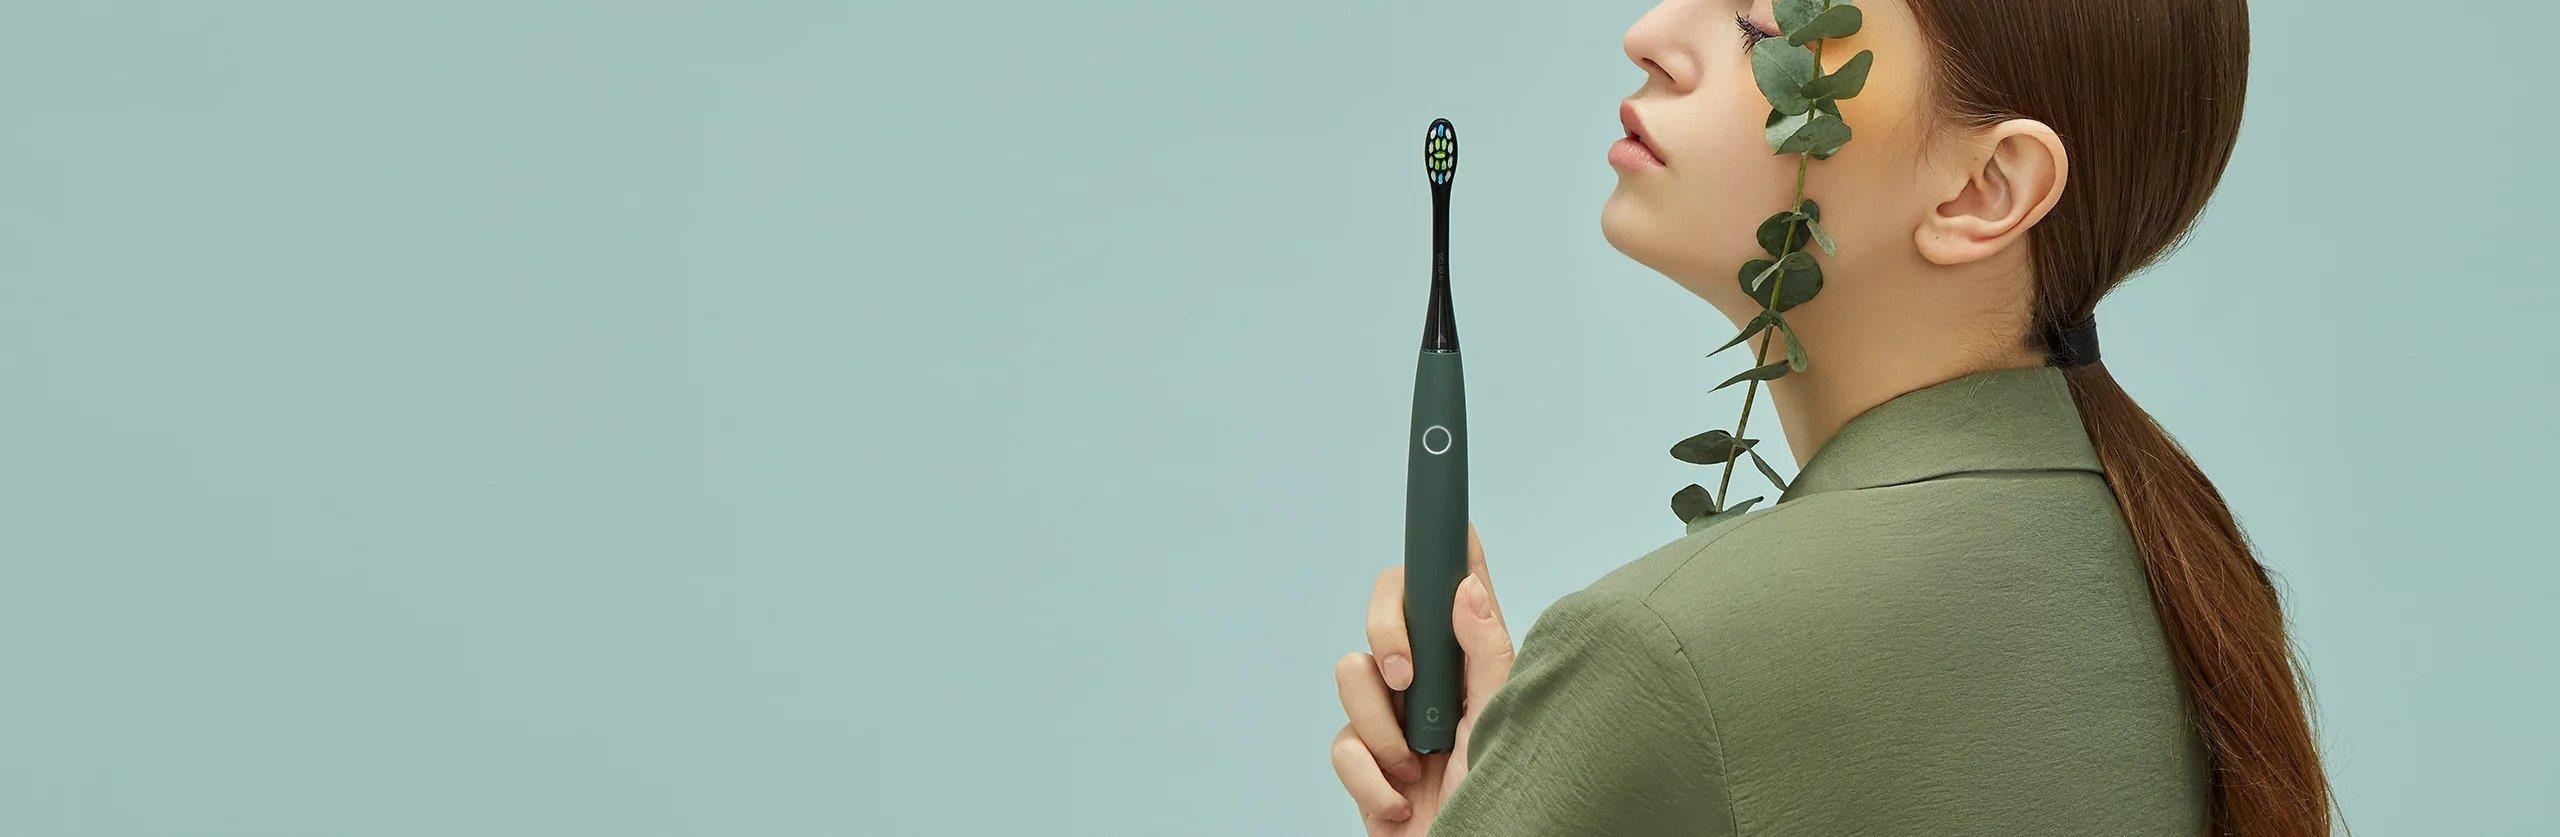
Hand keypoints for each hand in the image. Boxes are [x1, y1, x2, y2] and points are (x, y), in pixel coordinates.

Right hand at [1330, 522, 1514, 833]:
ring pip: (1350, 673)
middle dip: (1387, 634)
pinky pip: (1341, 744)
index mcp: (1469, 663)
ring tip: (1419, 767)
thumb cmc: (1504, 799)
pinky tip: (1402, 803)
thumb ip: (1488, 652)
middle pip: (1383, 609)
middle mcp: (1427, 681)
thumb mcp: (1505, 720)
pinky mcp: (1362, 760)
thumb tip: (1467, 586)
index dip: (1448, 548)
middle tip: (1408, 675)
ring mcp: (1390, 718)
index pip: (1451, 588)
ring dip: (1383, 729)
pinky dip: (1371, 780)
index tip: (1453, 514)